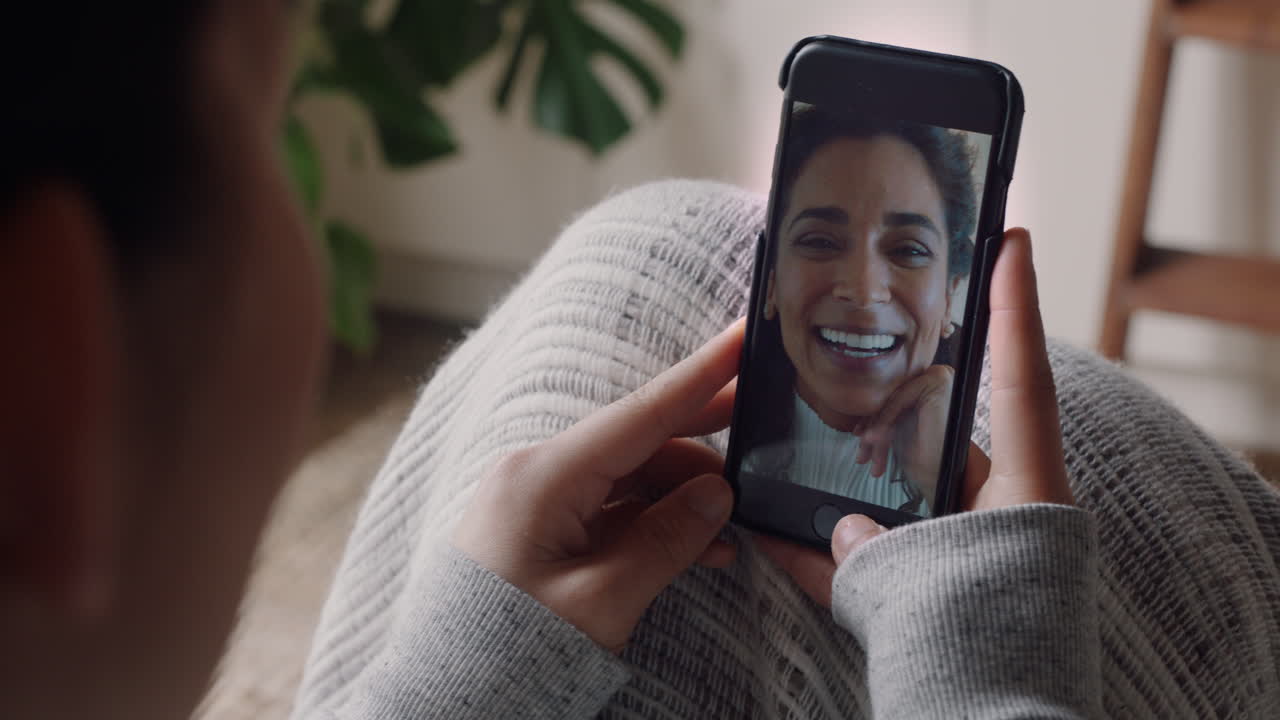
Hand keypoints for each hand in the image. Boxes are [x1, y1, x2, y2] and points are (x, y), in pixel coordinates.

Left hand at [452, 320, 743, 651]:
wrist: (446, 697)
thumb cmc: (510, 654)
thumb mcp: (600, 603)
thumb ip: (665, 541)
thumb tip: (716, 496)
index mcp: (543, 478)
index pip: (639, 415)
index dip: (699, 378)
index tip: (741, 338)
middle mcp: (536, 475)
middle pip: (637, 442)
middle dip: (702, 437)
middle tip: (763, 419)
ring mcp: (536, 501)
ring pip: (629, 477)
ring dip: (683, 496)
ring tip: (735, 528)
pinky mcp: (540, 528)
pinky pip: (609, 509)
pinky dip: (654, 522)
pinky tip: (698, 545)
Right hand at [756, 228, 1073, 606]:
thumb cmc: (987, 655)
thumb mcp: (938, 585)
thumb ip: (883, 548)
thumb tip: (839, 533)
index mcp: (1025, 492)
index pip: (1022, 379)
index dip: (1015, 305)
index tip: (1010, 237)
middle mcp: (994, 514)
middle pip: (933, 439)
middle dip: (878, 415)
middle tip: (836, 371)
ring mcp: (956, 552)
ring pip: (885, 499)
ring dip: (833, 487)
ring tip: (776, 452)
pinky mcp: (918, 592)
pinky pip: (860, 558)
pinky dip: (816, 550)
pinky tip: (763, 532)